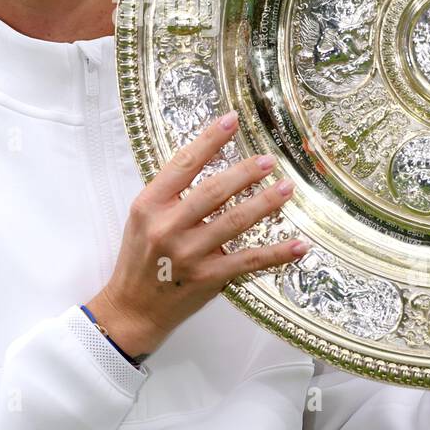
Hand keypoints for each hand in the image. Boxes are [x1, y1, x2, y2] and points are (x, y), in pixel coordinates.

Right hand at [87, 110, 306, 357]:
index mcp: (149, 205)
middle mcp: (167, 227)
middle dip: (245, 173)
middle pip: (213, 191)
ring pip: (234, 222)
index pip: (183, 164)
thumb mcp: (142, 218)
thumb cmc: (140, 259)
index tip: (232, 120)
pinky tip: (297, 245)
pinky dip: (276, 253)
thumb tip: (211, 162)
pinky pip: (248, 261)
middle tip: (269, 160)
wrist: (132, 308)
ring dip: (265, 204)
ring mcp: (189, 254)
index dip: (210, 140)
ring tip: (286, 188)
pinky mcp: (208, 278)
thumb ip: (171, 194)